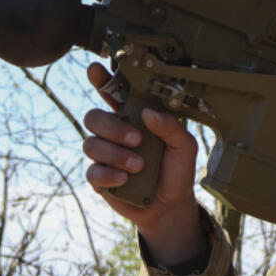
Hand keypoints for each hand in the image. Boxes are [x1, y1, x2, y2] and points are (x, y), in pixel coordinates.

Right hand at [83, 62, 207, 264]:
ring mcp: (104, 155)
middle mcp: (115, 132)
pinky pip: (92, 170)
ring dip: (116, 154)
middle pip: (93, 117)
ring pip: (91, 144)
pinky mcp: (99, 178)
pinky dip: (109, 174)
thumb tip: (149, 113)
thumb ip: (171, 126)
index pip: (112, 94)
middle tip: (137, 139)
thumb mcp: (185, 146)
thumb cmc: (176, 171)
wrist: (171, 206)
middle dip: (112, 127)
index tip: (96, 70)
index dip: (102, 80)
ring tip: (139, 166)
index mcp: (134, 118)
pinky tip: (125, 179)